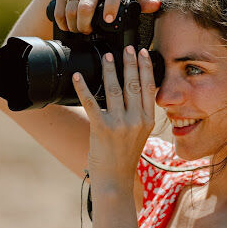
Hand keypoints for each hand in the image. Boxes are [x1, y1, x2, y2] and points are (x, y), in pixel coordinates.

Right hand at [53, 0, 160, 33]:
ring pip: (71, 9)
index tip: (108, 20)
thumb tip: (157, 6)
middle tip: (87, 32)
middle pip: (86, 6)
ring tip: (78, 30)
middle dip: (85, 24)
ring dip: (74, 25)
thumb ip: (137, 1)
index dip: (111, 6)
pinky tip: (67, 25)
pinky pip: (59, 9)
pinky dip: (62, 22)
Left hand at [72, 44, 155, 187]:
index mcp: (148, 120)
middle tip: (127, 48)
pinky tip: (78, 77)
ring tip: (108, 56)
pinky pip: (91, 102)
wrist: (115, 180)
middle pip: (133, 84)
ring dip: (110, 70)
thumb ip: (140, 114)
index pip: (149, 87)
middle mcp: (136, 120)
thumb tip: (134, 91)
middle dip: (130, 63)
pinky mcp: (101, 128)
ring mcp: (119, 124)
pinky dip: (83, 87)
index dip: (145, 68)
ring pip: (114, 89)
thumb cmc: (125, 157)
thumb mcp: (141, 134)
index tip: (143, 53)